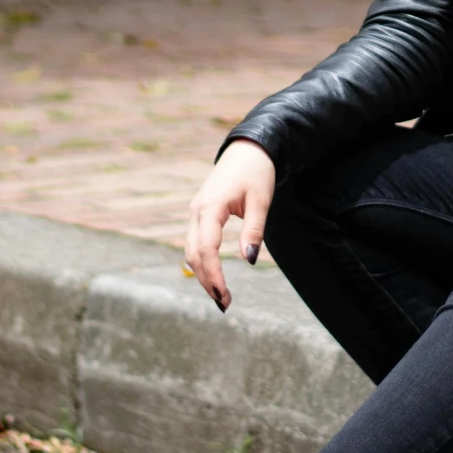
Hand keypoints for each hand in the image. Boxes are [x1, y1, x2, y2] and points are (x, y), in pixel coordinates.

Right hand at [184, 141, 276, 310]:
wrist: (248, 149)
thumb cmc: (257, 172)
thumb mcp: (261, 201)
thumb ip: (254, 231)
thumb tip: (249, 260)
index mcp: (211, 207)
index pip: (206, 249)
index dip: (213, 275)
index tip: (223, 296)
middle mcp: (197, 211)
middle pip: (194, 254)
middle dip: (206, 280)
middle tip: (225, 303)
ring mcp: (196, 211)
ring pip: (191, 250)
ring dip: (202, 273)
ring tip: (221, 294)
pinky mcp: (200, 212)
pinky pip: (195, 242)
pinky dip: (202, 261)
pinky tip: (213, 274)